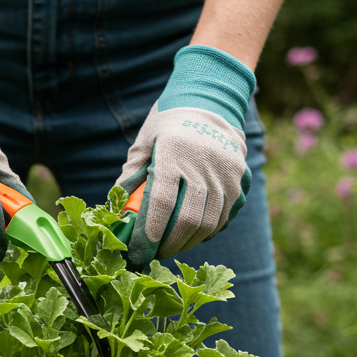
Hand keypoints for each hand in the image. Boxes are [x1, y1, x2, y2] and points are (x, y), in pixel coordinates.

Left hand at [115, 46, 255, 269]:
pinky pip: (224, 216)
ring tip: (170, 249)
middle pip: (187, 219)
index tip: (138, 251)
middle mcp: (203, 163)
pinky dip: (206, 232)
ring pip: (208, 223)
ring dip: (187, 243)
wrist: (210, 100)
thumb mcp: (143, 143)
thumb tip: (117, 213)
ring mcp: (225, 172)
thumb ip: (130, 176)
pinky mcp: (239, 179)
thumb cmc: (167, 124)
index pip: (162, 202)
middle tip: (152, 255)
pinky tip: (191, 237)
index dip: (150, 232)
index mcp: (174, 151)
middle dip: (168, 245)